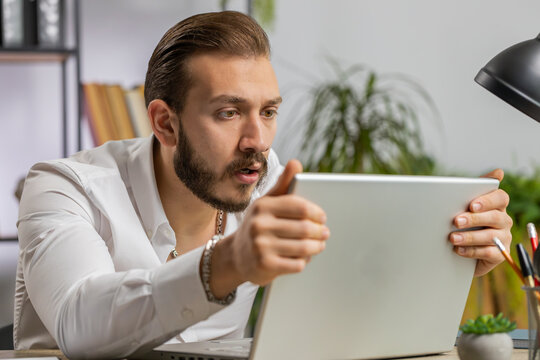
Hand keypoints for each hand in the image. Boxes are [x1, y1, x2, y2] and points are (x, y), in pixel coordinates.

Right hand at [210, 159, 328, 295]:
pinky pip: (296, 264)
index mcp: (263, 206)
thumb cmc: (259, 224)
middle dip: (319, 232)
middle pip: (304, 228)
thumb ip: (284, 184)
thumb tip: (296, 163)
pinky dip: (304, 261)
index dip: (316, 213)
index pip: (300, 207)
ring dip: (316, 247)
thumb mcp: (267, 203)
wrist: (236, 255)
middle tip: (325, 233)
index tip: (322, 217)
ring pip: (303, 247)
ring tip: (319, 245)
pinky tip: (305, 258)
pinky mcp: (265, 265)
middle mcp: (259, 225)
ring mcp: (261, 246)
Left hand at [449, 169, 512, 276]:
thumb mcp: (464, 204)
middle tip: (456, 221)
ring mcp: (503, 238)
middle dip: (474, 219)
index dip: (488, 201)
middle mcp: (503, 220)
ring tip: (452, 238)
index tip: (472, 205)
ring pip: (490, 236)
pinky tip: (458, 250)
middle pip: (495, 217)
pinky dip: (471, 251)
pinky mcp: (499, 254)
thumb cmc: (464, 222)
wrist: (461, 250)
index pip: (501, 198)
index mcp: (496, 206)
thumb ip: (475, 187)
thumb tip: (499, 171)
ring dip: (470, 237)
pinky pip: (488, 253)